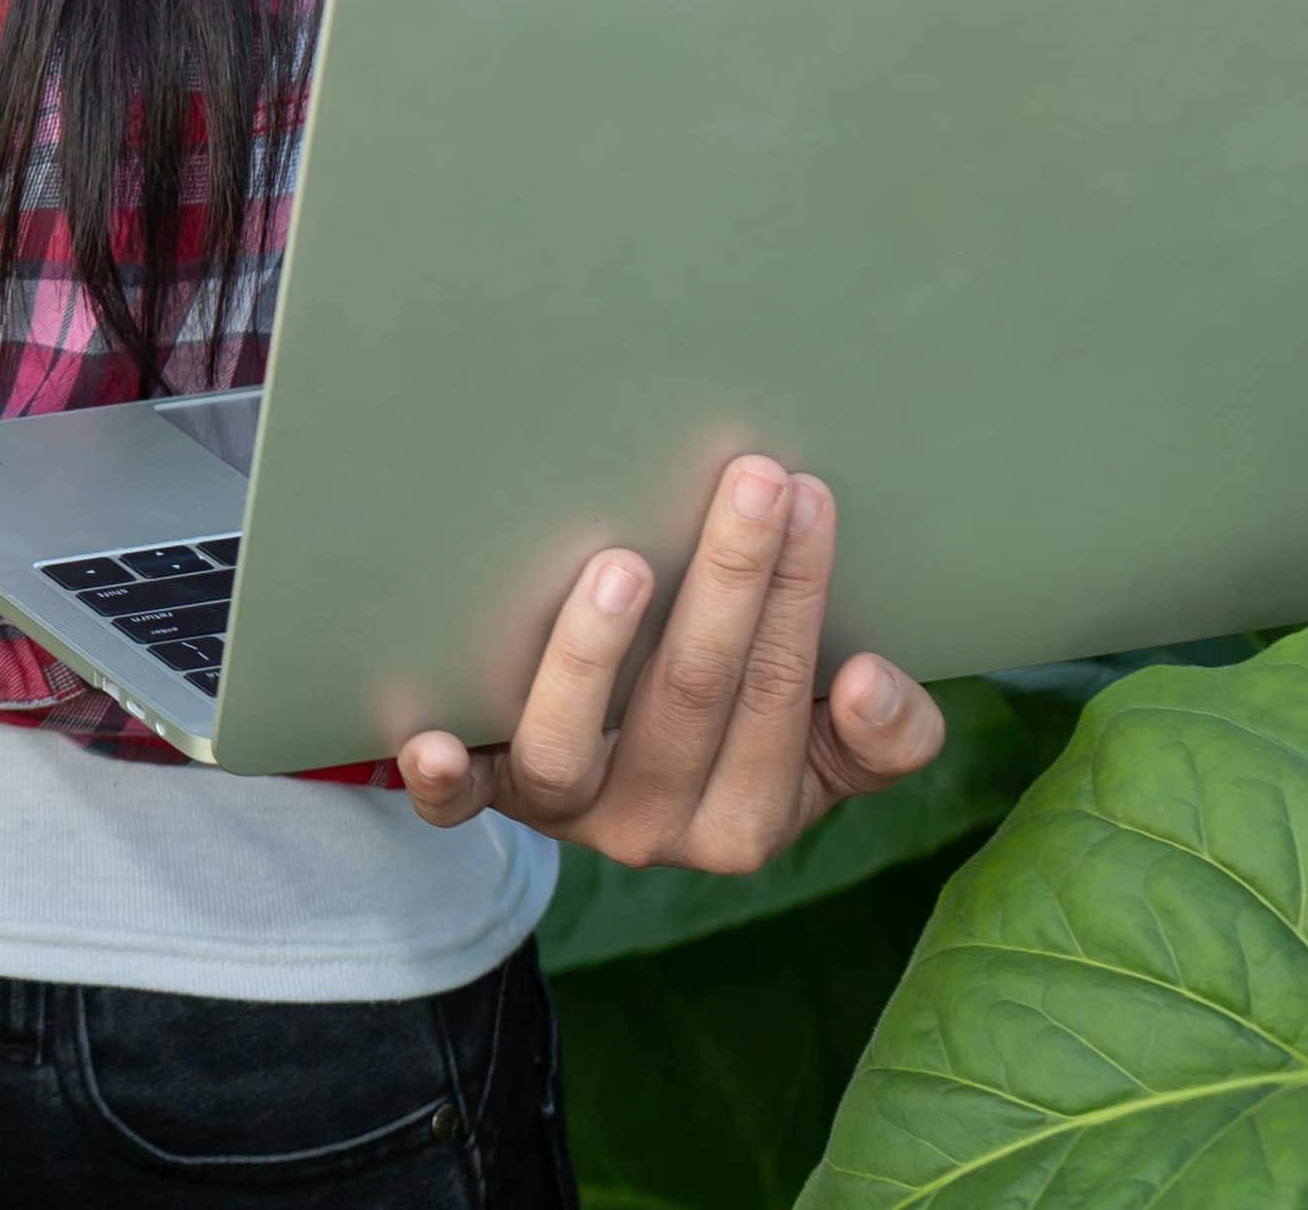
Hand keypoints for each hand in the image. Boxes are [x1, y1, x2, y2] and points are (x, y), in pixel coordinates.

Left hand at [393, 457, 942, 869]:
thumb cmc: (738, 736)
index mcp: (748, 820)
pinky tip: (427, 740)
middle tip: (751, 478)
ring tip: (622, 566)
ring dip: (594, 653)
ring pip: (568, 746)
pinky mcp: (488, 796)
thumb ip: (880, 737)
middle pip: (690, 698)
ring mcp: (564, 815)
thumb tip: (872, 682)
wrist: (623, 796)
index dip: (799, 597)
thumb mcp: (827, 753)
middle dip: (729, 581)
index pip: (779, 695)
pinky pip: (461, 802)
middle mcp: (654, 828)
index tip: (809, 495)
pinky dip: (443, 780)